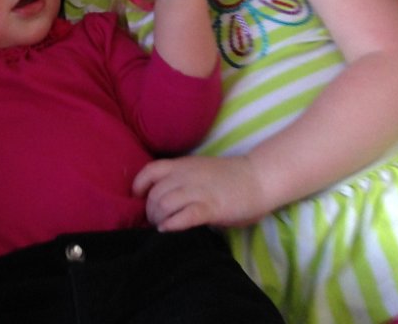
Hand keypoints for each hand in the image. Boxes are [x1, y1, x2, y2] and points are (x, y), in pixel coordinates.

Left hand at [133, 155, 269, 230]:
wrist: (259, 178)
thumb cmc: (230, 178)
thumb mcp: (199, 171)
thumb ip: (181, 180)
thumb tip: (162, 199)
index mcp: (183, 165)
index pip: (151, 171)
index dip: (139, 185)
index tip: (138, 198)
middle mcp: (186, 176)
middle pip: (155, 194)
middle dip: (150, 211)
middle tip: (156, 221)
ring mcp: (199, 191)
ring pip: (165, 204)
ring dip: (159, 219)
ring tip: (163, 227)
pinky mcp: (212, 207)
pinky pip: (185, 215)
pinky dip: (173, 224)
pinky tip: (169, 231)